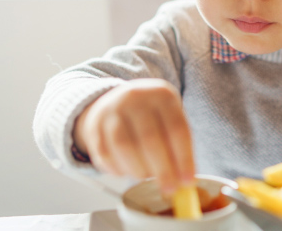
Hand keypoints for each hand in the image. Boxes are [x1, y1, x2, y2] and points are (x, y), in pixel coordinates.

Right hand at [73, 78, 194, 193]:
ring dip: (138, 170)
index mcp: (162, 94)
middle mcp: (136, 96)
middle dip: (162, 170)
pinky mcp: (94, 124)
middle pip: (150, 138)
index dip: (184, 158)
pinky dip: (118, 169)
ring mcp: (112, 109)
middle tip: (169, 189)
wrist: (118, 101)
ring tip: (146, 177)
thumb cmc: (152, 117)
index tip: (187, 181)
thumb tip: (184, 180)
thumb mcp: (170, 120)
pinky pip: (105, 153)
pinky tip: (128, 172)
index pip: (176, 129)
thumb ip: (178, 147)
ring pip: (124, 146)